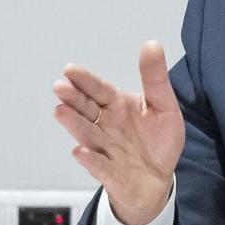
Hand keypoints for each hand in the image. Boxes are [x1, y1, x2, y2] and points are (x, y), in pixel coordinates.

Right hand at [53, 41, 184, 224]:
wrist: (158, 180)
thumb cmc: (158, 142)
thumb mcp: (164, 106)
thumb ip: (155, 79)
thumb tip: (152, 45)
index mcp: (117, 106)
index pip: (98, 90)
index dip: (85, 80)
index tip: (70, 70)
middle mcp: (105, 125)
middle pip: (86, 109)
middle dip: (73, 98)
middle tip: (60, 87)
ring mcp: (104, 149)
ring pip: (86, 134)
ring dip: (73, 123)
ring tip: (61, 112)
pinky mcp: (110, 172)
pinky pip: (99, 165)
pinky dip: (90, 159)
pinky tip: (81, 152)